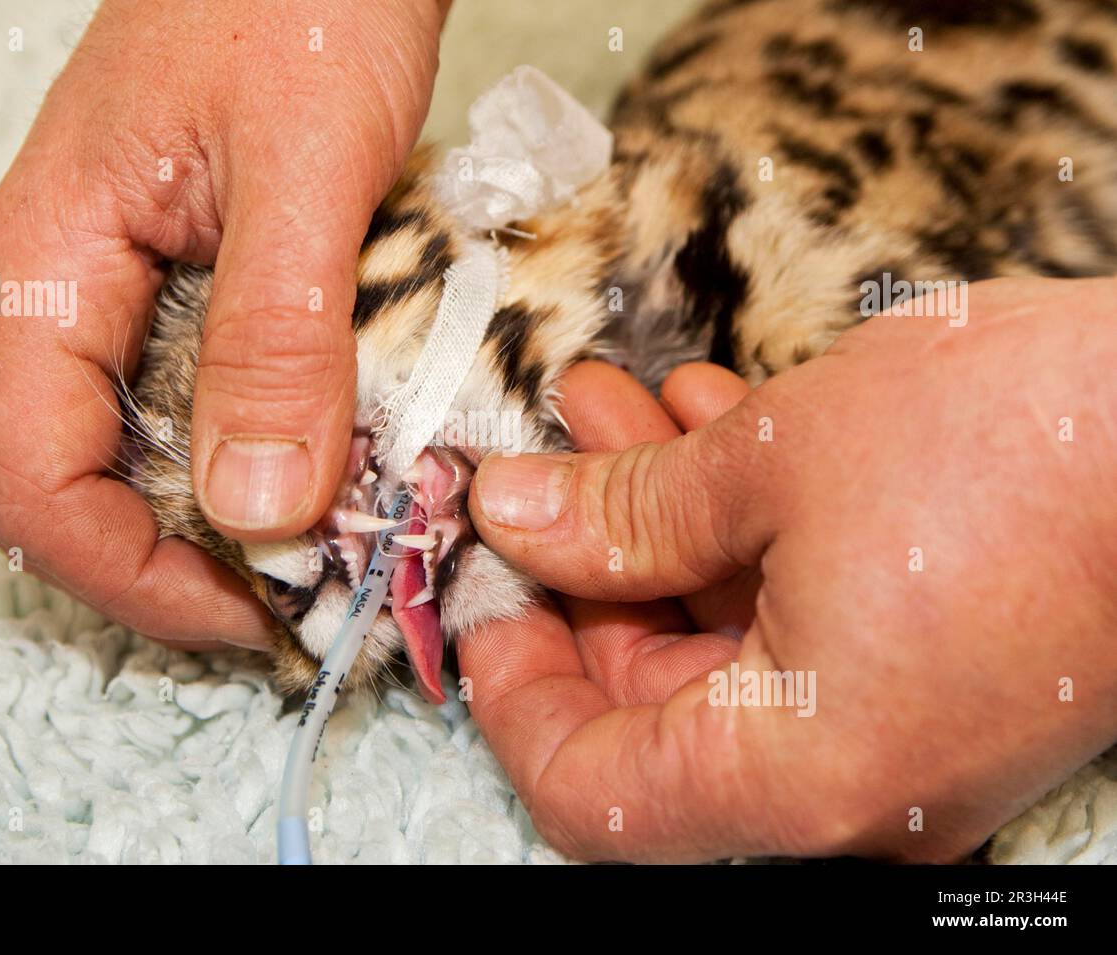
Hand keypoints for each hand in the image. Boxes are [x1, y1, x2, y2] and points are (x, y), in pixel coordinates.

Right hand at [0, 0, 446, 647]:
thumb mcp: (303, 167)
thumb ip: (275, 338)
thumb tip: (256, 509)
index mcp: (50, 272)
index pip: (40, 487)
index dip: (140, 580)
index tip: (263, 615)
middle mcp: (74, 300)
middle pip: (96, 490)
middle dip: (202, 563)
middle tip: (325, 588)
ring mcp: (135, 295)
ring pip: (164, 457)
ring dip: (250, 514)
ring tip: (354, 532)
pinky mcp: (201, 288)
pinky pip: (219, 403)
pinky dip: (283, 450)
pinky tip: (354, 457)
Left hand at [461, 277, 1116, 861]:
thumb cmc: (1024, 444)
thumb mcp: (773, 463)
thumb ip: (622, 510)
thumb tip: (514, 515)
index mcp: (801, 775)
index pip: (592, 789)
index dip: (512, 685)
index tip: (484, 582)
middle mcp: (854, 786)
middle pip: (654, 701)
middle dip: (587, 562)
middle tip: (548, 453)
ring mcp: (903, 731)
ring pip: (727, 639)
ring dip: (661, 522)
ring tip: (612, 408)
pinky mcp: (940, 672)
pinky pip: (802, 618)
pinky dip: (742, 530)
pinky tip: (703, 429)